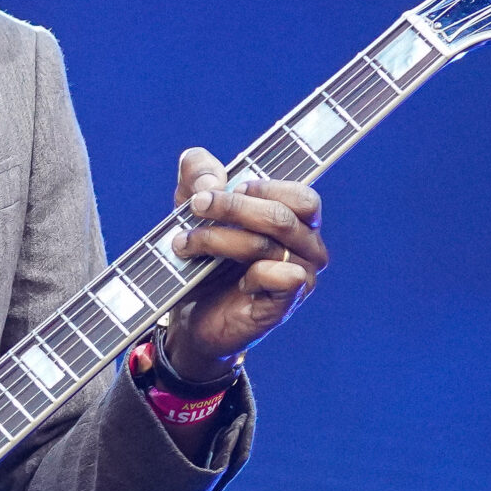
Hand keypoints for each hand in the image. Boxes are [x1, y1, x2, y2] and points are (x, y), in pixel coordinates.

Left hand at [163, 146, 327, 378]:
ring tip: (183, 242)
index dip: (267, 188)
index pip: (303, 198)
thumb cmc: (202, 257)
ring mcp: (301, 278)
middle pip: (281, 217)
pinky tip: (228, 277)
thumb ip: (198, 174)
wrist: (191, 316)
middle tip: (196, 206)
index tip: (228, 188)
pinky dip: (250, 272)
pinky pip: (281, 278)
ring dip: (218, 238)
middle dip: (232, 207)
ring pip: (266, 245)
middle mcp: (307, 249)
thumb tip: (212, 179)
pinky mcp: (284, 306)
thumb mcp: (192, 206)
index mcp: (296, 222)